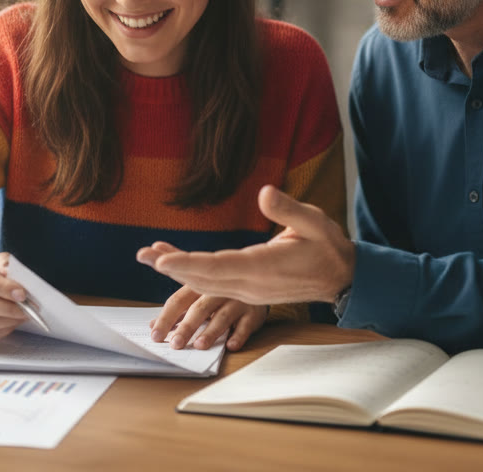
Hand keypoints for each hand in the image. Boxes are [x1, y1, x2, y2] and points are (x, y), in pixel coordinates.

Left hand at [137, 185, 354, 304]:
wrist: (339, 277)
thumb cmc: (326, 246)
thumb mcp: (315, 222)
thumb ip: (288, 210)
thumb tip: (264, 192)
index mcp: (264, 267)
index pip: (219, 267)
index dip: (188, 264)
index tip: (162, 262)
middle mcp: (251, 284)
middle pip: (204, 278)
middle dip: (172, 267)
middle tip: (142, 256)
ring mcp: (248, 291)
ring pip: (206, 284)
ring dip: (177, 271)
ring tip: (149, 257)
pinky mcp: (247, 290)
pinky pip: (214, 284)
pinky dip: (191, 274)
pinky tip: (175, 264)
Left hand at [150, 286, 266, 351]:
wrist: (256, 277)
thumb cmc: (219, 283)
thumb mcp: (197, 276)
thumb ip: (174, 282)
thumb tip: (151, 290)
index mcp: (199, 283)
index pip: (178, 300)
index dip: (166, 317)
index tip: (154, 334)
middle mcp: (218, 290)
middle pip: (199, 309)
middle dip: (187, 326)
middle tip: (175, 344)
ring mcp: (237, 300)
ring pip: (222, 316)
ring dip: (211, 331)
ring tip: (199, 346)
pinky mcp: (253, 312)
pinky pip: (247, 324)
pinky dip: (239, 335)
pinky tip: (231, 345)